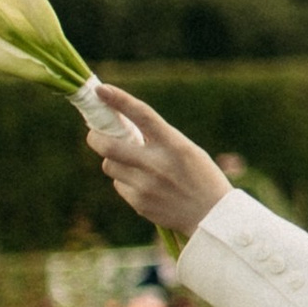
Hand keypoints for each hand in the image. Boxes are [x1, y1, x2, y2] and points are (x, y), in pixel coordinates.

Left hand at [86, 86, 233, 240]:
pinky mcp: (139, 203)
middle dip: (95, 137)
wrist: (212, 217)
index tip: (101, 89)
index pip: (142, 115)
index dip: (119, 100)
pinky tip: (147, 187)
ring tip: (135, 166)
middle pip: (108, 145)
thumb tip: (119, 129)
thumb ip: (157, 139)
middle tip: (95, 135)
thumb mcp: (187, 150)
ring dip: (115, 161)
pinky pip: (119, 185)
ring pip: (109, 166)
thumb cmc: (201, 177)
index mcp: (174, 144)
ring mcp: (146, 185)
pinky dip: (127, 182)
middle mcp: (157, 164)